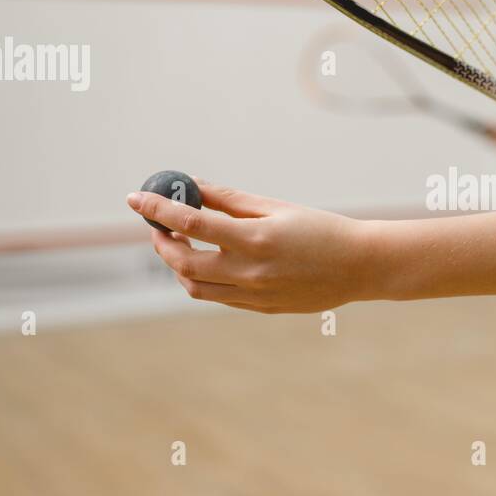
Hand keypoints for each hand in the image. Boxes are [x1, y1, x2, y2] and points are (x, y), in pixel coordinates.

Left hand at [126, 178, 372, 313]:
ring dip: (177, 266)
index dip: (157, 209)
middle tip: (159, 226)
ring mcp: (254, 294)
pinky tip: (207, 262)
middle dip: (162, 242)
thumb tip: (193, 187)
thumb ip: (231, 200)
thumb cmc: (321, 229)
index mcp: (254, 238)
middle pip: (183, 261)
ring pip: (194, 286)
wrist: (360, 266)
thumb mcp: (276, 208)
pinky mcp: (260, 308)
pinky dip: (201, 279)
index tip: (135, 198)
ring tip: (181, 245)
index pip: (190, 221)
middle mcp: (249, 271)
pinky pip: (217, 296)